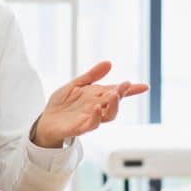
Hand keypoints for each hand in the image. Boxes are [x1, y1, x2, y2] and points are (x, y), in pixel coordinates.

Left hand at [32, 61, 148, 147]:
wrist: (45, 121)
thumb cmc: (62, 104)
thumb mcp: (76, 84)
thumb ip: (92, 75)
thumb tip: (109, 63)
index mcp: (97, 97)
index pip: (117, 92)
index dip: (131, 90)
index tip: (145, 86)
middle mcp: (97, 108)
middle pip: (115, 102)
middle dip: (122, 94)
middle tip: (125, 85)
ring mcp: (90, 118)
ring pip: (108, 115)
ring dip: (113, 106)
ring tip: (113, 94)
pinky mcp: (79, 127)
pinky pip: (91, 125)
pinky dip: (95, 117)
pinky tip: (95, 108)